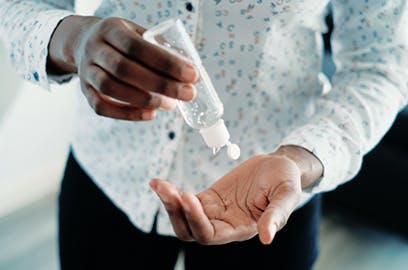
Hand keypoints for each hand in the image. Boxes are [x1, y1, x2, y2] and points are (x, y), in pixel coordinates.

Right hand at [48, 16, 197, 120]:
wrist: (83, 42)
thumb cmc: (122, 40)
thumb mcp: (138, 33)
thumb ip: (161, 48)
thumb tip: (192, 69)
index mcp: (111, 29)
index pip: (138, 46)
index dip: (166, 62)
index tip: (192, 75)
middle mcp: (94, 49)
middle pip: (125, 69)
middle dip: (161, 84)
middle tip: (188, 94)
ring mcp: (86, 71)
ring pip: (111, 89)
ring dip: (144, 100)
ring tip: (171, 105)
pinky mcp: (84, 91)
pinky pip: (101, 107)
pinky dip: (127, 114)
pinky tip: (150, 114)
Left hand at [150, 146, 322, 244]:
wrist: (278, 167)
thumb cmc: (286, 181)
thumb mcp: (287, 195)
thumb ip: (277, 215)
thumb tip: (267, 238)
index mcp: (240, 228)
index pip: (210, 235)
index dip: (196, 220)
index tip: (188, 196)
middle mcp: (224, 225)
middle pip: (190, 230)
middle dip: (175, 212)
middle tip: (166, 189)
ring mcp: (214, 211)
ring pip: (183, 217)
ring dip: (169, 203)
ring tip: (158, 184)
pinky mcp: (208, 197)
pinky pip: (185, 200)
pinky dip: (171, 193)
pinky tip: (159, 182)